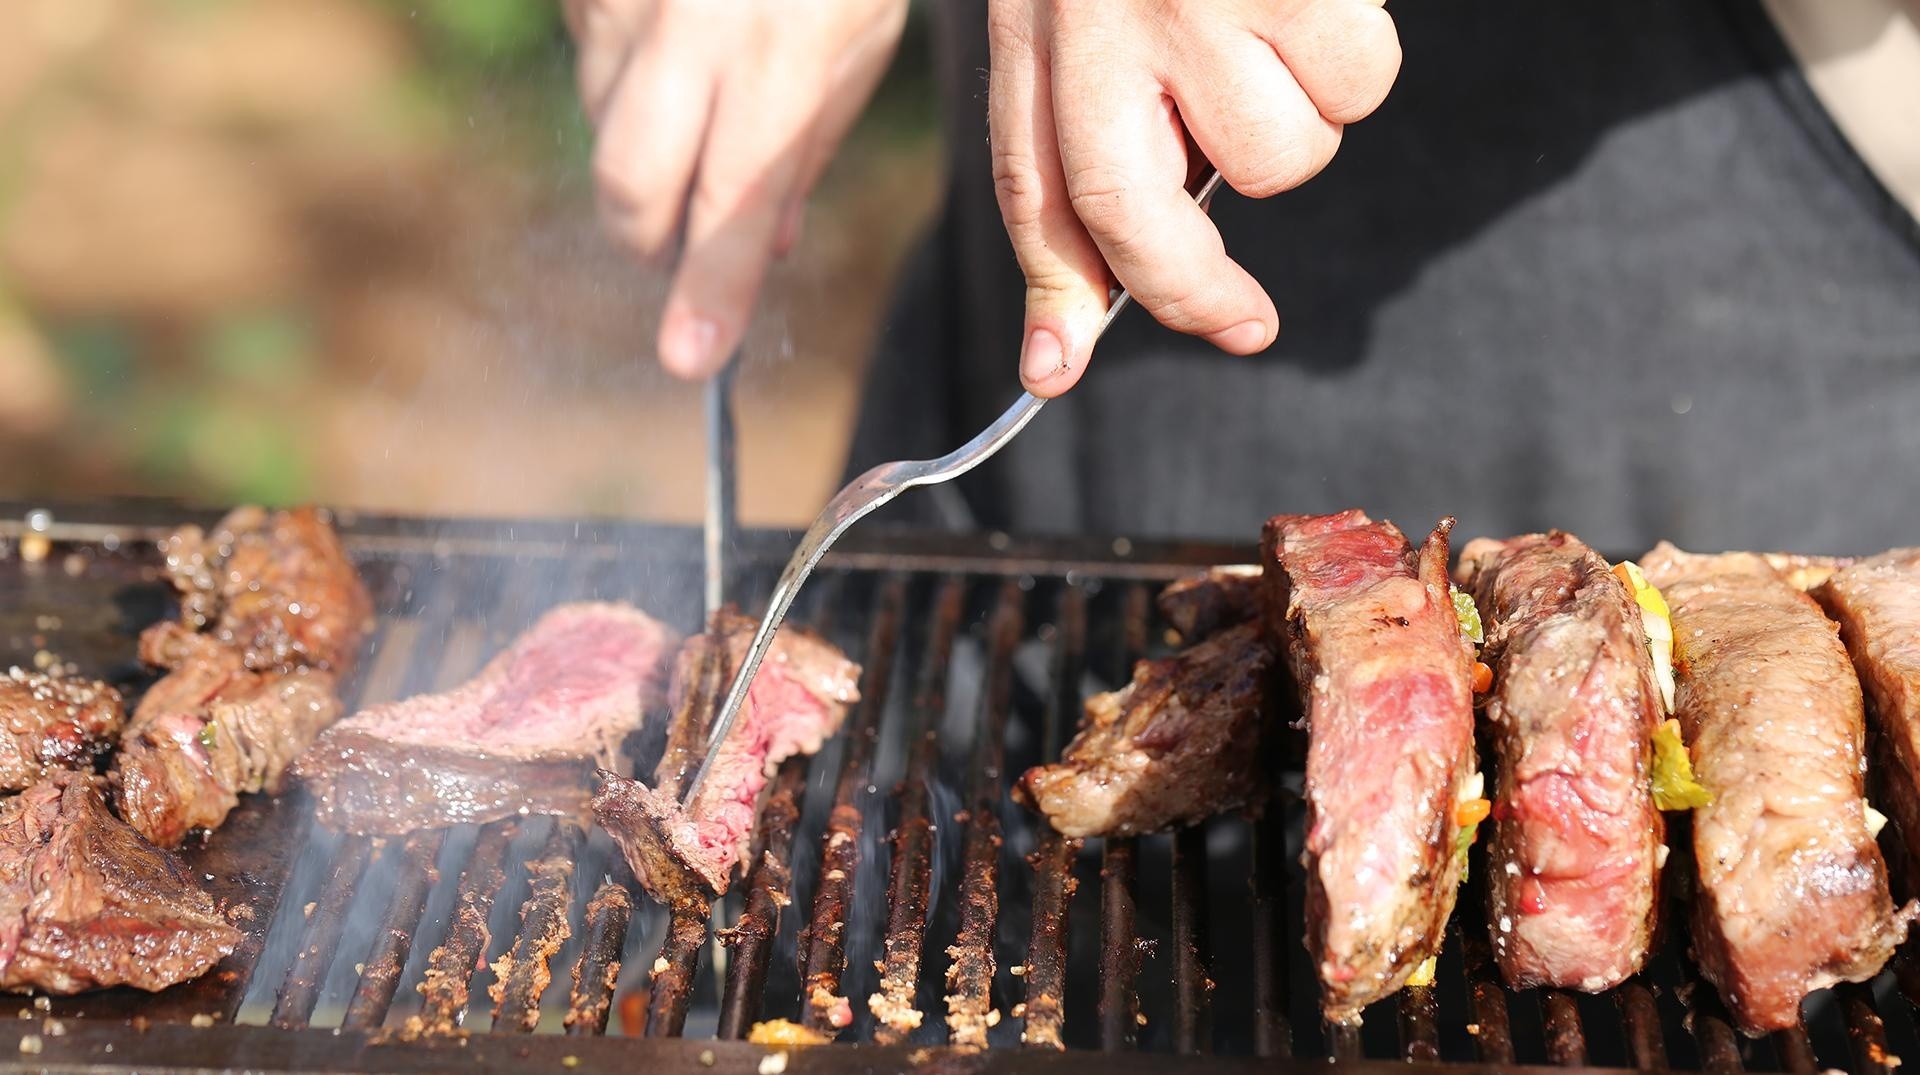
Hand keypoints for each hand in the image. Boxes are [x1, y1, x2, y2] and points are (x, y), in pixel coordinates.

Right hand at [567, 0, 908, 378]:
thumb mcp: (858, 44)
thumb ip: (808, 150)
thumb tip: (772, 248)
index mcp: (777, 62)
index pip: (731, 213)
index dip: (707, 295)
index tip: (689, 360)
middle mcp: (690, 33)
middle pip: (632, 188)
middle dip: (652, 239)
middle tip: (682, 244)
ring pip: (603, 122)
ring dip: (645, 139)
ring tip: (704, 91)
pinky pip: (585, 53)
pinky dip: (622, 69)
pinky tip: (674, 31)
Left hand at [989, 0, 1399, 395]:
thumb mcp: (1088, 4)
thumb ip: (1091, 118)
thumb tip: (1079, 316)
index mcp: (1038, 22)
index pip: (1032, 185)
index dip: (1051, 290)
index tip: (1052, 371)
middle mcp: (1099, 16)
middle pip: (1128, 207)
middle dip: (1190, 292)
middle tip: (1244, 327)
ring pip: (1273, 156)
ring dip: (1301, 129)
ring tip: (1280, 47)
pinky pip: (1354, 85)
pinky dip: (1355, 69)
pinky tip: (1326, 8)